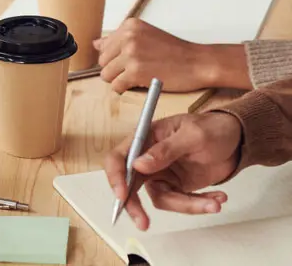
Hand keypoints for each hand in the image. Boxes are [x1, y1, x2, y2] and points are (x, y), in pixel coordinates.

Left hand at [96, 18, 237, 93]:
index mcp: (129, 26)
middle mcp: (128, 37)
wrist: (198, 62)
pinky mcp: (135, 72)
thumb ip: (120, 39)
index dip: (115, 58)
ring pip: (106, 74)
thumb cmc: (175, 51)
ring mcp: (131, 54)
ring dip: (118, 80)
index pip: (104, 46)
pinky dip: (123, 89)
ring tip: (134, 79)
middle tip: (132, 72)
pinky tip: (136, 86)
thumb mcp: (146, 36)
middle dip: (114, 69)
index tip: (128, 62)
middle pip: (103, 60)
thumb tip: (96, 44)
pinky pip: (116, 86)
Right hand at [105, 111, 241, 230]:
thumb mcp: (192, 135)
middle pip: (131, 184)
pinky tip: (217, 198)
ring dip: (187, 205)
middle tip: (143, 223)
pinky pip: (181, 203)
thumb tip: (138, 165)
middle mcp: (148, 158)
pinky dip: (199, 204)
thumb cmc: (211, 128)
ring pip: (162, 199)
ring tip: (214, 203)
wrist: (235, 139)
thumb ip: (166, 150)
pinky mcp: (178, 186)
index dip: (116, 177)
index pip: (119, 157)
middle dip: (136, 206)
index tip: (122, 195)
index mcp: (145, 139)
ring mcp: (163, 174)